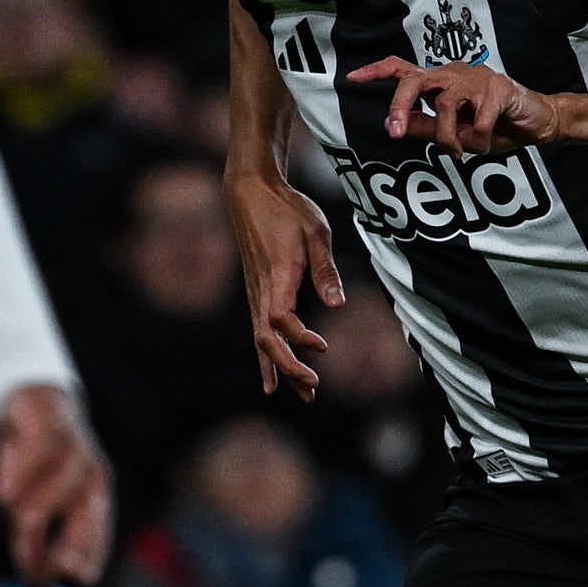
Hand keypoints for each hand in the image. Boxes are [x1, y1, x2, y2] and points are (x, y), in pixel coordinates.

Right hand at [0, 384, 111, 586]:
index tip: (75, 584)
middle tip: (51, 574)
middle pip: (86, 514)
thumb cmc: (35, 465)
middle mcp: (90, 475)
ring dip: (39, 508)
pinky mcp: (51, 417)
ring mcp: (74, 446)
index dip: (87, 559)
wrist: (36, 400)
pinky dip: (22, 470)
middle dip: (70, 546)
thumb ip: (35, 541)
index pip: (95, 535)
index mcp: (92, 500)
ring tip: (21, 526)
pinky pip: (42, 445)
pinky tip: (3, 492)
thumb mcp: (36, 504)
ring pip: (63, 482)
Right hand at [225, 172, 343, 399]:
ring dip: (281, 368)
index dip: (300, 338)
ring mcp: (254, 293)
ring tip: (303, 394)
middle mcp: (261, 289)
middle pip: (267, 340)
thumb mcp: (316, 231)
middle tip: (313, 390)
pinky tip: (273, 378)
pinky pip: (259, 331)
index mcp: (278, 275)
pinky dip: (267, 357)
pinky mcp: (255, 292)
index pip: (281, 318)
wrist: (250, 192)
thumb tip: (337, 305)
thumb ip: (325, 269)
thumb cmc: (286, 208)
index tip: (323, 348)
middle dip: (289, 368)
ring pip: (262, 340)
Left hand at [348, 56, 562, 154]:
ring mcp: (475, 77)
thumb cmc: (495, 125)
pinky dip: (480, 140)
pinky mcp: (497, 88)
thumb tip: (395, 125)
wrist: (537, 122)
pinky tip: (487, 143)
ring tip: (462, 150)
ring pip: (446, 106)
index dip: (376, 72)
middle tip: (397, 134)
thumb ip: (426, 127)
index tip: (352, 79)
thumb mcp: (456, 134)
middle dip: (401, 106)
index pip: (402, 69)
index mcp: (440, 83)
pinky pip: (478, 121)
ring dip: (450, 137)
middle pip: (414, 80)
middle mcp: (453, 74)